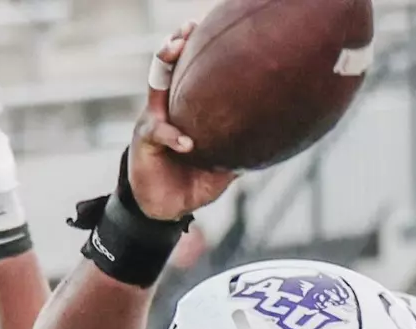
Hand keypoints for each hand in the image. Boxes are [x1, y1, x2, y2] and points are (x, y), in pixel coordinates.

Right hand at [129, 25, 238, 222]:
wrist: (164, 211)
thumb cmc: (190, 184)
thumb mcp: (220, 169)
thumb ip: (236, 154)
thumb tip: (270, 148)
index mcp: (181, 113)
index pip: (185, 77)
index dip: (192, 54)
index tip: (202, 30)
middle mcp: (164, 111)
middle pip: (165, 69)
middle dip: (173, 45)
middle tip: (187, 29)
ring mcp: (152, 123)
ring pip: (155, 87)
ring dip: (163, 65)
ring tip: (174, 48)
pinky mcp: (145, 144)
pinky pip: (158, 133)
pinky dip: (173, 137)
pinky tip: (186, 143)